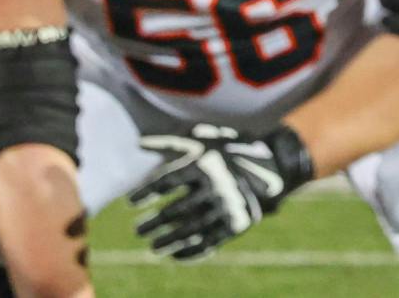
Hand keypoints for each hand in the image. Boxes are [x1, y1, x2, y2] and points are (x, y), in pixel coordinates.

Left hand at [129, 123, 312, 259]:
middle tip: (138, 231)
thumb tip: (138, 143)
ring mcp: (227, 206)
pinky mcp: (236, 224)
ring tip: (152, 247)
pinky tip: (174, 255)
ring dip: (168, 241)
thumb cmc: (223, 152)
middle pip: (176, 209)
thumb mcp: (199, 143)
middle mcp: (215, 185)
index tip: (130, 202)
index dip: (146, 192)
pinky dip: (190, 252)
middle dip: (154, 223)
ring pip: (190, 230)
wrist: (268, 165)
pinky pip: (209, 243)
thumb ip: (168, 144)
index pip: (166, 180)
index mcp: (203, 163)